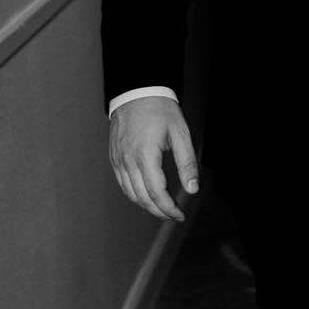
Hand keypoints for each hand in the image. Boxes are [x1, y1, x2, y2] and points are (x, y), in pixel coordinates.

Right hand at [110, 95, 199, 220]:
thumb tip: (193, 189)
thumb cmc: (161, 111)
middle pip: (142, 197)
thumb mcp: (181, 134)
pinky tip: (146, 197)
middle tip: (174, 216)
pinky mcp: (115, 158)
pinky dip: (134, 195)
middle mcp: (128, 160)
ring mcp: (118, 160)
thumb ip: (187, 163)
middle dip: (159, 211)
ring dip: (146, 205)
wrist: (137, 93)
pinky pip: (122, 183)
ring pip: (130, 193)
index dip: (169, 208)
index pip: (156, 193)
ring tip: (163, 210)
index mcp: (145, 155)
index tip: (180, 214)